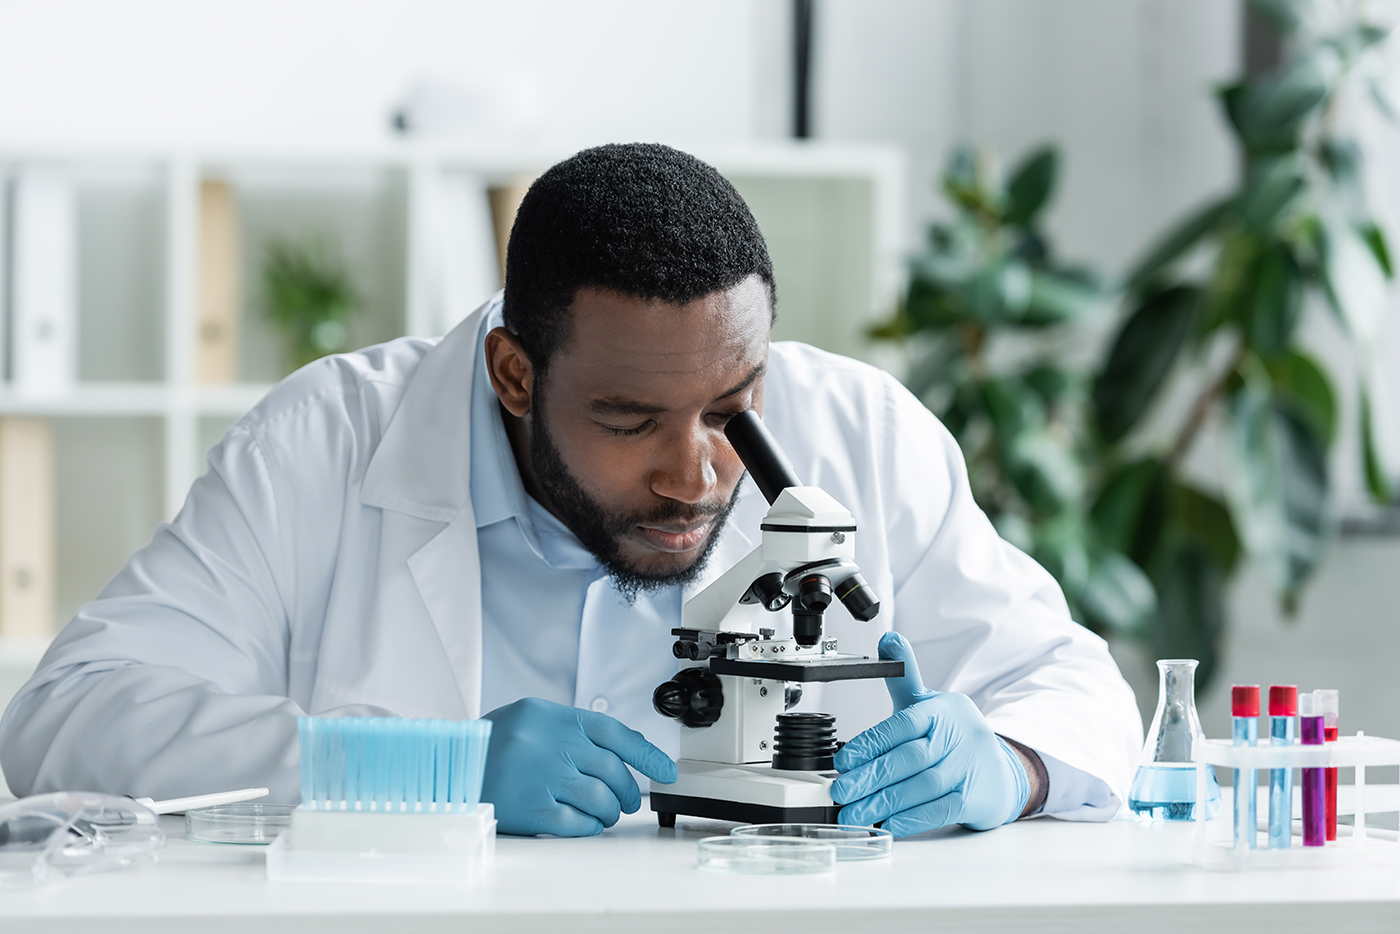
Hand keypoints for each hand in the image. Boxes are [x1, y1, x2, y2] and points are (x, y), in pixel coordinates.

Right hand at [481, 697, 676, 835]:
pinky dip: (589, 827)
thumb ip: (572, 729)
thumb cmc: (492, 745)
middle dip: (628, 790)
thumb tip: (623, 751)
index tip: (667, 771)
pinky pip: (578, 823)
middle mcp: (550, 744)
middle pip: (613, 770)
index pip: (615, 733)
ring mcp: (542, 778)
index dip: (648, 755)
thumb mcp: (530, 719)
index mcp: (552, 716)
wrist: (447, 770)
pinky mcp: (531, 810)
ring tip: (606, 813)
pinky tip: (586, 824)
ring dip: (611, 811)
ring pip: (601, 798)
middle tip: (629, 801)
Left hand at [831, 632, 1030, 835]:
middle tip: (840, 792)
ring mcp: (966, 770)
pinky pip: (938, 810)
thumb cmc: (955, 735)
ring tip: (853, 813)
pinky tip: (887, 824)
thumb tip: (888, 640)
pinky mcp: (973, 799)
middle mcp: (955, 738)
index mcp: (941, 711)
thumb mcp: (931, 703)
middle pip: (908, 759)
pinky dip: (910, 819)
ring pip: (920, 787)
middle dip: (870, 778)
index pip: (902, 726)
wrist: (1003, 768)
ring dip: (883, 803)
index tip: (843, 760)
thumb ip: (904, 675)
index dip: (870, 743)